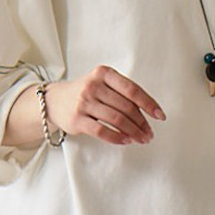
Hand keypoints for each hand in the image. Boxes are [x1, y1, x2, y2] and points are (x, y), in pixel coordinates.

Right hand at [45, 66, 165, 144]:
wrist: (55, 100)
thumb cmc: (85, 93)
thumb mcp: (102, 83)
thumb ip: (121, 92)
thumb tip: (147, 112)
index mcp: (104, 73)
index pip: (132, 90)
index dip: (148, 104)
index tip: (159, 116)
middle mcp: (93, 86)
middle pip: (126, 107)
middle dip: (142, 123)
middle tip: (149, 134)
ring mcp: (84, 102)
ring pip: (117, 120)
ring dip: (133, 132)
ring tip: (141, 139)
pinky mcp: (77, 120)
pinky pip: (102, 131)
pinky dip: (117, 138)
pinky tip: (126, 141)